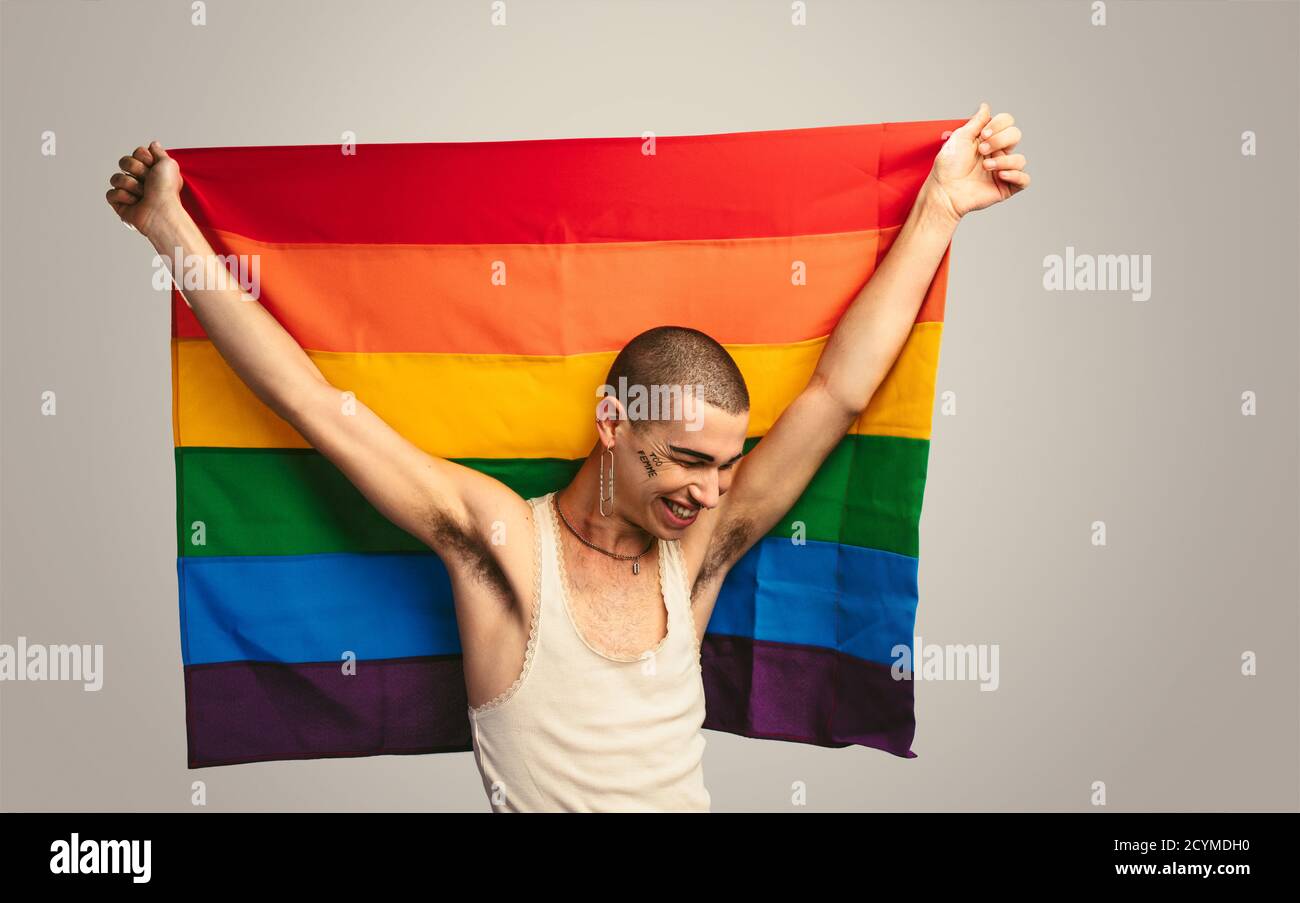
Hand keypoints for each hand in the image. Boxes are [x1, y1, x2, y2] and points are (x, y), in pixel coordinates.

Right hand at [106, 140, 182, 238]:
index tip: (153, 167)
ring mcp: (129, 192)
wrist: (160, 211)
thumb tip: (153, 144)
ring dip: (131, 185)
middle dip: (136, 169)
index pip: (137, 153)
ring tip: (143, 195)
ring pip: (116, 177)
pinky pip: (110, 194)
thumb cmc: (167, 190)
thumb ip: (159, 152)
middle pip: (124, 161)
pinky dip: (123, 197)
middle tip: (148, 181)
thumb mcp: (168, 164)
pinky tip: (135, 203)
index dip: (143, 158)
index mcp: (151, 170)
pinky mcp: (120, 204)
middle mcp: (140, 180)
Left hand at [927, 102, 1028, 220]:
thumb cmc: (947, 166)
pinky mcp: (1005, 187)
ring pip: (1020, 159)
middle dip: (1000, 140)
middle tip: (982, 150)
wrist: (944, 191)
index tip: (983, 134)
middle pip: (1016, 135)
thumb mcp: (960, 137)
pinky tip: (1000, 175)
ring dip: (1003, 161)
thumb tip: (985, 106)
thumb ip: (977, 121)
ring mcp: (1002, 170)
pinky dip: (1016, 175)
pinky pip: (1024, 180)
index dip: (999, 125)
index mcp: (988, 139)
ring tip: (985, 167)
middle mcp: (997, 153)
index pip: (1007, 122)